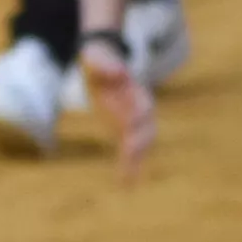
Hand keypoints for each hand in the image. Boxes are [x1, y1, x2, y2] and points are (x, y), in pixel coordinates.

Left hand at [87, 41, 162, 181]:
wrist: (101, 63)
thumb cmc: (97, 59)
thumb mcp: (94, 56)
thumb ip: (104, 63)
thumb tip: (119, 73)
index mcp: (134, 92)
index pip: (142, 107)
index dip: (138, 115)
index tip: (132, 124)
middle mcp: (139, 108)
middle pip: (147, 130)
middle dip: (139, 143)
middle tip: (129, 155)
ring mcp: (133, 121)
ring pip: (143, 144)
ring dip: (138, 161)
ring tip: (128, 179)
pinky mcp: (124, 130)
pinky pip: (131, 152)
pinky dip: (130, 168)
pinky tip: (125, 185)